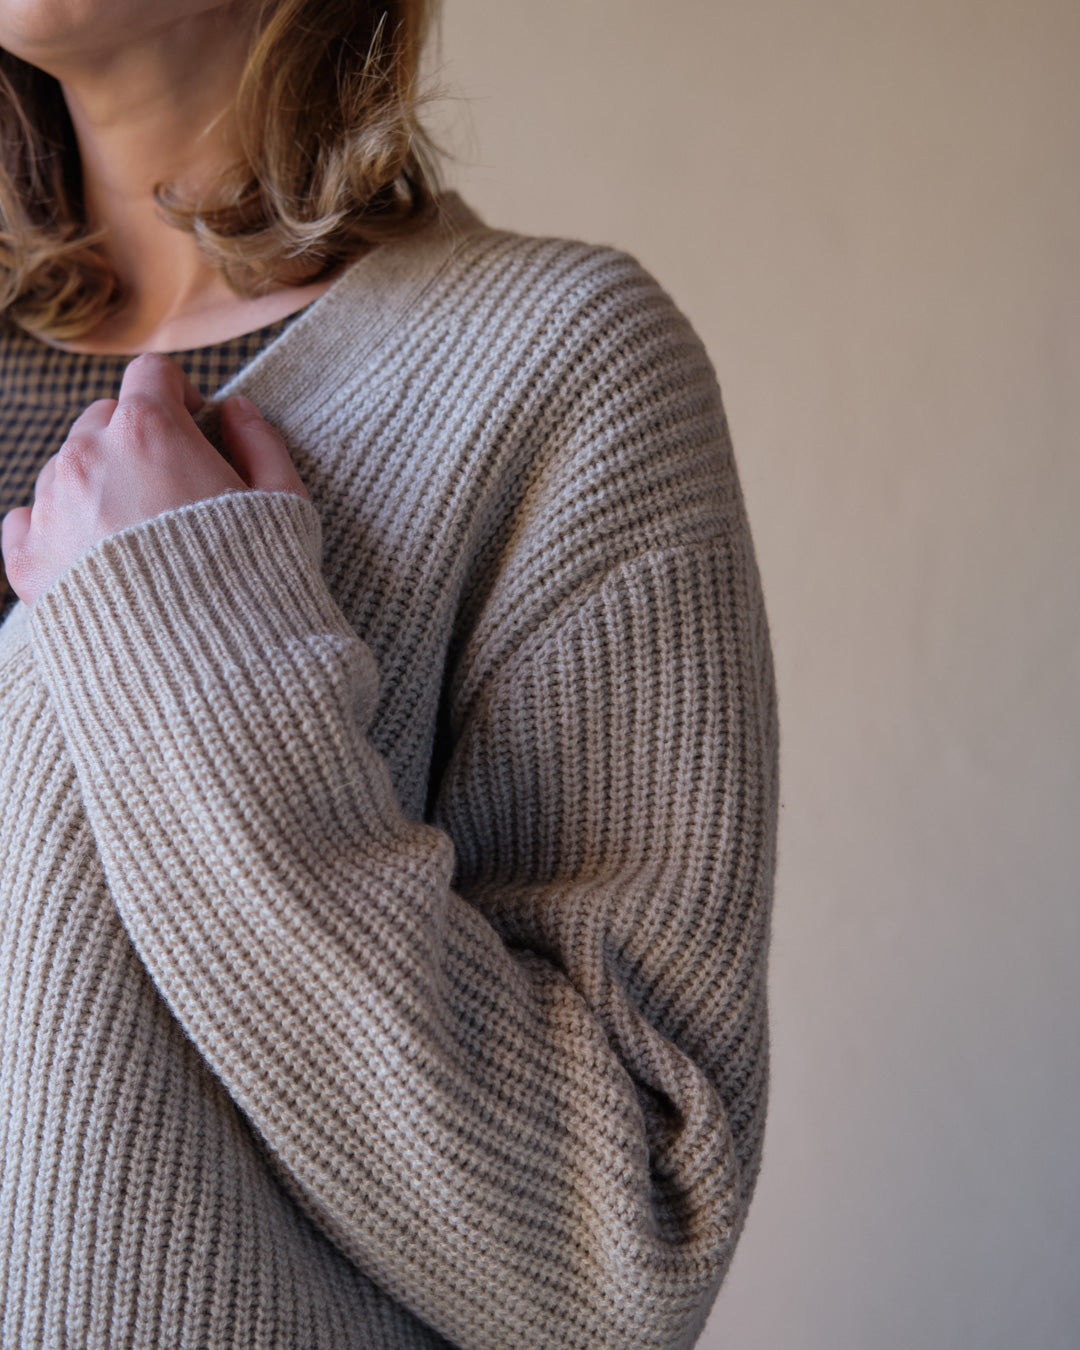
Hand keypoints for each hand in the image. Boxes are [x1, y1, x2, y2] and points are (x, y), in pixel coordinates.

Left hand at [1, 352, 307, 608]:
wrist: (204, 668)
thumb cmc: (253, 582)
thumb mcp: (285, 504)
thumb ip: (262, 443)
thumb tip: (239, 410)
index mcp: (149, 430)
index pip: (152, 375)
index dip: (180, 396)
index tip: (197, 427)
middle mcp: (87, 456)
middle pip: (103, 419)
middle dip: (136, 440)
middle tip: (172, 489)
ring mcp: (52, 507)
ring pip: (66, 468)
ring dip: (98, 484)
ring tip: (139, 536)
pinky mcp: (29, 561)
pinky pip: (30, 519)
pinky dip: (57, 528)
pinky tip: (95, 555)